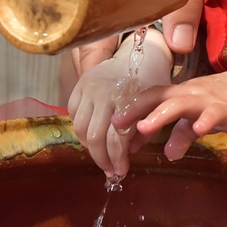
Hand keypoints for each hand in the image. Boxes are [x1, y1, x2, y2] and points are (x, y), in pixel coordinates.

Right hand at [67, 30, 171, 178]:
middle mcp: (104, 93)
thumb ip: (142, 132)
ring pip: (80, 128)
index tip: (121, 171)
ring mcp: (89, 87)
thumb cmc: (152, 83)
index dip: (117, 159)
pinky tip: (92, 136)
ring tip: (101, 155)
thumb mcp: (154, 107)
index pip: (115, 138)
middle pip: (94, 137)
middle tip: (110, 170)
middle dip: (101, 158)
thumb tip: (126, 155)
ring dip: (89, 147)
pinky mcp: (80, 84)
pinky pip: (73, 114)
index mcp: (126, 98)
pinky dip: (81, 129)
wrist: (140, 54)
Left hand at [116, 68, 226, 160]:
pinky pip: (214, 113)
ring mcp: (207, 100)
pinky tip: (198, 129)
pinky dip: (204, 120)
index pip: (150, 98)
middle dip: (137, 110)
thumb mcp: (197, 120)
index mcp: (179, 94)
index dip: (131, 109)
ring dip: (161, 115)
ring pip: (180, 103)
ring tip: (144, 128)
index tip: (112, 125)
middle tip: (117, 125)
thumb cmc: (222, 104)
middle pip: (159, 97)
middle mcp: (189, 94)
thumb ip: (182, 135)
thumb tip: (168, 155)